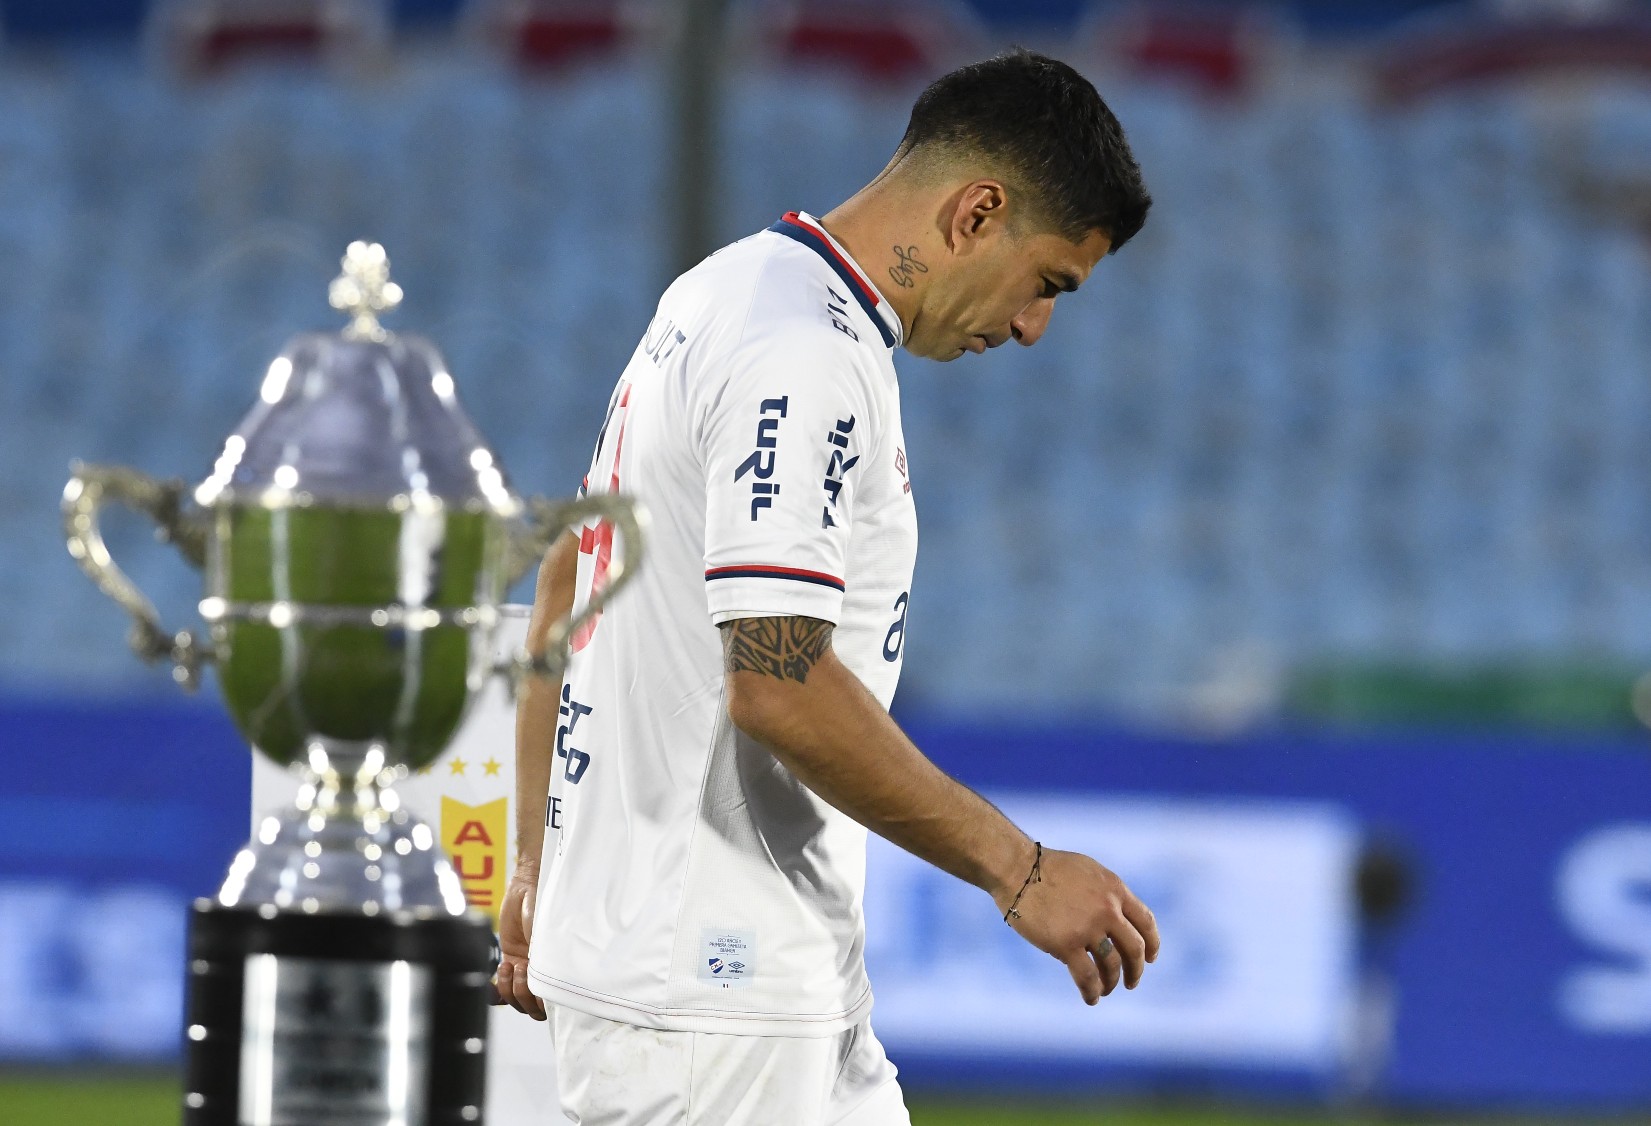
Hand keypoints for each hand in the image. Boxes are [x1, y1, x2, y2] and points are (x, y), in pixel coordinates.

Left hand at [493, 863, 545, 1019]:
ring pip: (516, 1002)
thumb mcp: (546, 933)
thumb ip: (543, 958)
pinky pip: (500, 991)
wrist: (527, 887)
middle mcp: (542, 975)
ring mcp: (525, 971)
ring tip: (509, 966)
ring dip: (510, 990)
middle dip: (525, 995)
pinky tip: (491, 984)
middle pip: (533, 1008)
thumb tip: (538, 980)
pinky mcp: (509, 963)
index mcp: (557, 969)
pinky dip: (494, 993)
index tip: (539, 986)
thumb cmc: (544, 906)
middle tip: (522, 969)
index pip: (554, 1003)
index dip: (544, 1001)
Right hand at [995, 847, 1158, 1005]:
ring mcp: (1088, 927)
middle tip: (1132, 981)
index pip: (1146, 921)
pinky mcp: (1066, 944)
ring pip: (1112, 965)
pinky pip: (1087, 976)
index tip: (1151, 958)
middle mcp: (1107, 909)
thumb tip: (1116, 915)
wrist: (1016, 869)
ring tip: (1106, 990)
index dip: (1153, 943)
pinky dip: (1092, 991)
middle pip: (1135, 948)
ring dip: (1112, 982)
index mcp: (1114, 888)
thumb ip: (1105, 892)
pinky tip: (1091, 998)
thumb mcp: (1087, 871)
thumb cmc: (1045, 868)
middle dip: (1136, 969)